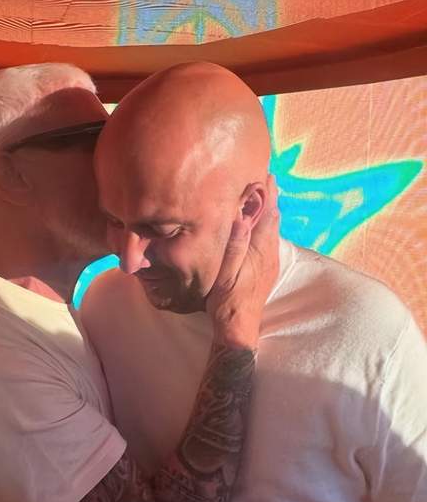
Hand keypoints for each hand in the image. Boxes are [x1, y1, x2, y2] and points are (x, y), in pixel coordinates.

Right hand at [206, 176, 279, 347]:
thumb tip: (242, 217)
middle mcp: (269, 253)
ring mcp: (270, 262)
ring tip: (264, 196)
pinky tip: (259, 225)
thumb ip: (235, 245)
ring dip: (269, 211)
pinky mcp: (267, 270)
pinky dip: (266, 225)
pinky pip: (269, 239)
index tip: (266, 174)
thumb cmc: (228, 300)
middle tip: (266, 179)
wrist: (238, 327)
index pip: (267, 214)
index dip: (267, 194)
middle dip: (270, 198)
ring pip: (273, 229)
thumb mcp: (227, 272)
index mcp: (259, 250)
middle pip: (273, 218)